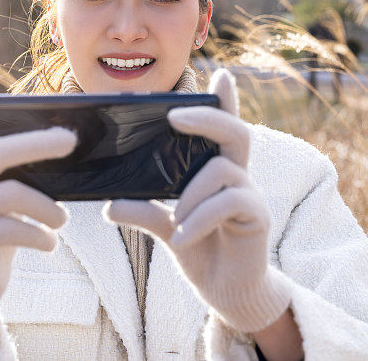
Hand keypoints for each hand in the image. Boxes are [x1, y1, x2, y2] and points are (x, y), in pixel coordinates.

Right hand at [0, 55, 77, 331]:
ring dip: (48, 207)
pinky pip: (15, 230)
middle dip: (37, 143)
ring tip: (62, 219)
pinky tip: (49, 243)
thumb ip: (16, 176)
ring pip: (13, 193)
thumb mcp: (0, 200)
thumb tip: (65, 148)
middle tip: (71, 140)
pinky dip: (40, 236)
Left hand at [103, 68, 290, 332]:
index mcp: (215, 170)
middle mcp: (236, 175)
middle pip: (234, 130)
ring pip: (223, 169)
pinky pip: (229, 201)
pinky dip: (200, 218)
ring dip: (191, 193)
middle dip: (208, 115)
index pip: (223, 127)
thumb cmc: (201, 250)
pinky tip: (182, 237)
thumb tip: (110, 204)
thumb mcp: (166, 228)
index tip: (221, 74)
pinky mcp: (257, 216)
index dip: (226, 100)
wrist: (228, 292)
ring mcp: (250, 194)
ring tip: (174, 222)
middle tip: (175, 115)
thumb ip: (144, 212)